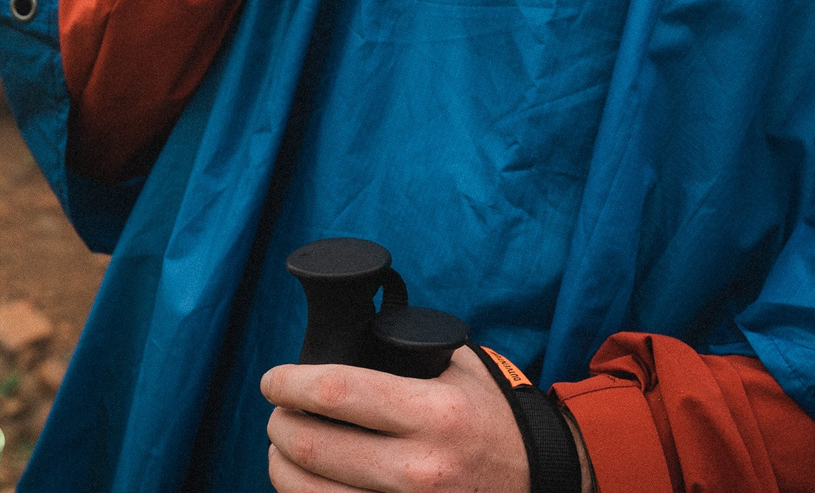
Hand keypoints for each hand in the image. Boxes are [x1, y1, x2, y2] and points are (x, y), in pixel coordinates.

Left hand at [260, 349, 554, 492]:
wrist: (540, 480)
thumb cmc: (493, 419)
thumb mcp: (460, 372)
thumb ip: (408, 352)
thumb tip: (345, 336)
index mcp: (434, 414)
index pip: (337, 393)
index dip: (290, 384)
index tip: (273, 380)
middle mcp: (421, 469)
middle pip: (314, 448)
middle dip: (280, 426)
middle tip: (277, 414)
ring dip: (283, 470)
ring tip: (282, 451)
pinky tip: (306, 484)